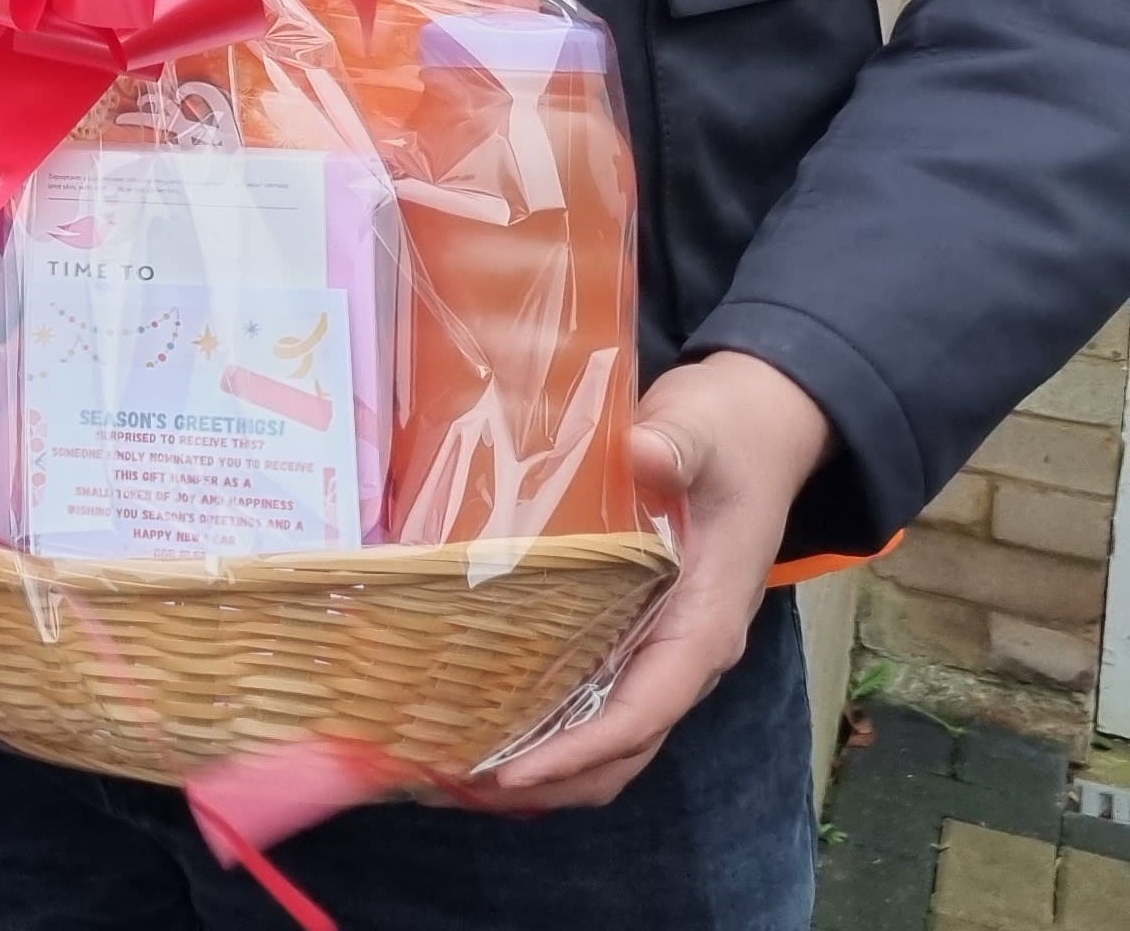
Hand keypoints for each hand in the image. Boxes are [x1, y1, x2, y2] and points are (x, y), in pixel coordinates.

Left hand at [484, 351, 829, 809]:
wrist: (754, 429)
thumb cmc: (726, 434)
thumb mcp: (701, 430)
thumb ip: (675, 445)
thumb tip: (645, 454)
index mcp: (708, 618)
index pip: (648, 705)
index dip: (583, 746)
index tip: (517, 770)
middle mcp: (688, 649)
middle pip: (626, 744)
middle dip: (555, 777)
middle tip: (463, 786)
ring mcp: (664, 647)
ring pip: (613, 734)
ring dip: (549, 764)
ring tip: (462, 774)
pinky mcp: (639, 633)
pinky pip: (598, 700)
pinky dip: (550, 728)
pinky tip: (486, 723)